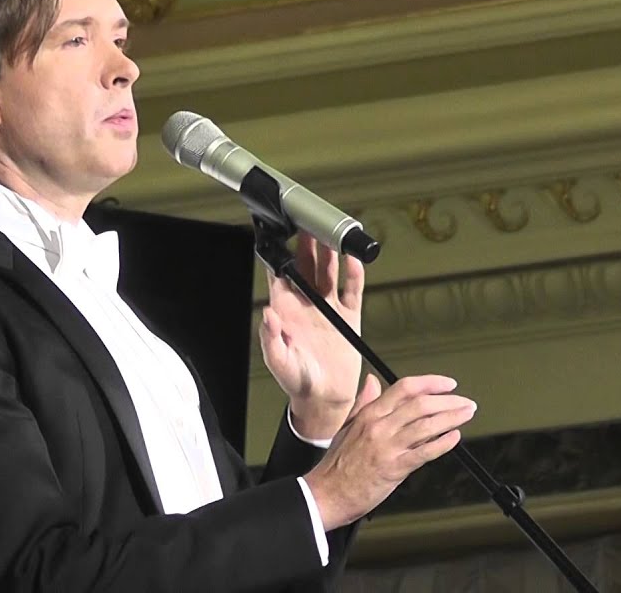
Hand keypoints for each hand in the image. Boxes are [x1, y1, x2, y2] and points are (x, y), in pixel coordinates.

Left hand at [260, 234, 364, 438]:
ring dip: (329, 254)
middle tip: (309, 222)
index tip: (277, 233)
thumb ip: (271, 338)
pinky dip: (353, 275)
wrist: (325, 398)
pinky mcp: (348, 317)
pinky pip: (352, 291)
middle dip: (306, 245)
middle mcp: (306, 305)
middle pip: (305, 267)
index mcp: (285, 311)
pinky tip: (354, 260)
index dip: (278, 255)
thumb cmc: (296, 380)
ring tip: (330, 233)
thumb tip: (267, 313)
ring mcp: (327, 309)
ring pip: (328, 273)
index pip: (280, 275)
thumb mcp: (279, 361)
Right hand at [303, 374, 475, 529]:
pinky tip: (454, 438)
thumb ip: (364, 402)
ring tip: (466, 415)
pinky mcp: (394, 468)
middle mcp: (379, 426)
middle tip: (465, 402)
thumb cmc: (337, 464)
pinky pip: (424, 452)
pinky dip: (442, 443)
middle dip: (448, 401)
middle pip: (420, 404)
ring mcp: (387, 446)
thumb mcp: (347, 425)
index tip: (447, 384)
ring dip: (452, 418)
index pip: (404, 388)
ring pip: (426, 425)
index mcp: (369, 414)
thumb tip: (372, 381)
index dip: (430, 382)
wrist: (327, 493)